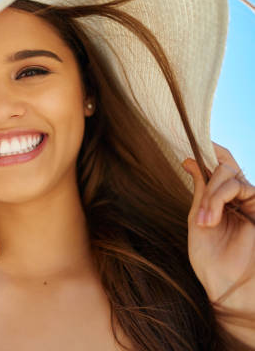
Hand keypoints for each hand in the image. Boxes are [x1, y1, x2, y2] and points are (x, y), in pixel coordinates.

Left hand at [182, 141, 254, 311]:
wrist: (224, 283)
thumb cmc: (209, 256)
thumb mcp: (198, 217)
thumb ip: (200, 190)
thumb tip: (189, 160)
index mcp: (221, 198)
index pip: (218, 165)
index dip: (207, 152)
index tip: (185, 150)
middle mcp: (237, 196)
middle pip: (223, 166)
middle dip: (205, 180)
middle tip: (199, 210)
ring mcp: (249, 200)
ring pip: (227, 176)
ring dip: (210, 196)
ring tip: (204, 221)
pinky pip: (237, 188)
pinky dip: (218, 200)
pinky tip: (210, 219)